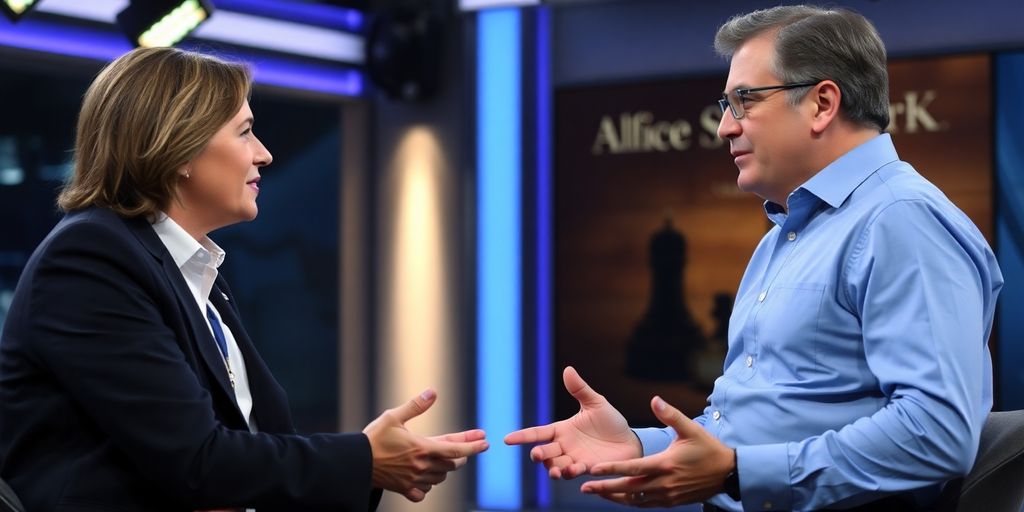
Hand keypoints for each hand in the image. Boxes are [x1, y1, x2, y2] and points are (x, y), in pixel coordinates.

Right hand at [363, 389, 488, 501]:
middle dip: (461, 455)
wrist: (355, 463)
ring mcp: (413, 480)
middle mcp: (421, 466)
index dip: (472, 446)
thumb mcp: (394, 416)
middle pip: (451, 464)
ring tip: (447, 459)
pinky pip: (424, 491)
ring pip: (440, 477)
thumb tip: (432, 392)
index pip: (455, 449)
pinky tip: (427, 478)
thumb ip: (416, 406)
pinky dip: (429, 484)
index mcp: (422, 448)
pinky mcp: (404, 489)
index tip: (485, 442)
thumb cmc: (373, 438)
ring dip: (446, 468)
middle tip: (467, 447)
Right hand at [504, 366, 640, 478]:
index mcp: (562, 430)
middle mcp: (564, 447)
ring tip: (557, 471)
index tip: (507, 440)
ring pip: (557, 466)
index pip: (538, 433)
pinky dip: (573, 473)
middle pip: (545, 452)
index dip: (523, 436)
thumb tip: (568, 369)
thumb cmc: (611, 422)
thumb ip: (580, 389)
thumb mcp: (596, 403)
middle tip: (537, 455)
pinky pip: (576, 473)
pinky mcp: (587, 469)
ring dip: (554, 469)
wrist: (630, 441)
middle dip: (539, 455)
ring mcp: (574, 459)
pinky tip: (576, 470)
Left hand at [580, 396, 734, 507]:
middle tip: (583, 486)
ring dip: (615, 497)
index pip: (633, 468)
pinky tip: (618, 497)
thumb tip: (654, 399)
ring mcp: (668, 496)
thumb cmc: (708, 448)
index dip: (612, 470)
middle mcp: (664, 483)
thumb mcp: (691, 429)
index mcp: (666, 464)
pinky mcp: (672, 502)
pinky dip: (630, 502)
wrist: (728, 473)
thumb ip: (670, 415)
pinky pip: (646, 505)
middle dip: (605, 488)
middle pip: (629, 489)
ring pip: (635, 500)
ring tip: (596, 492)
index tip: (593, 470)